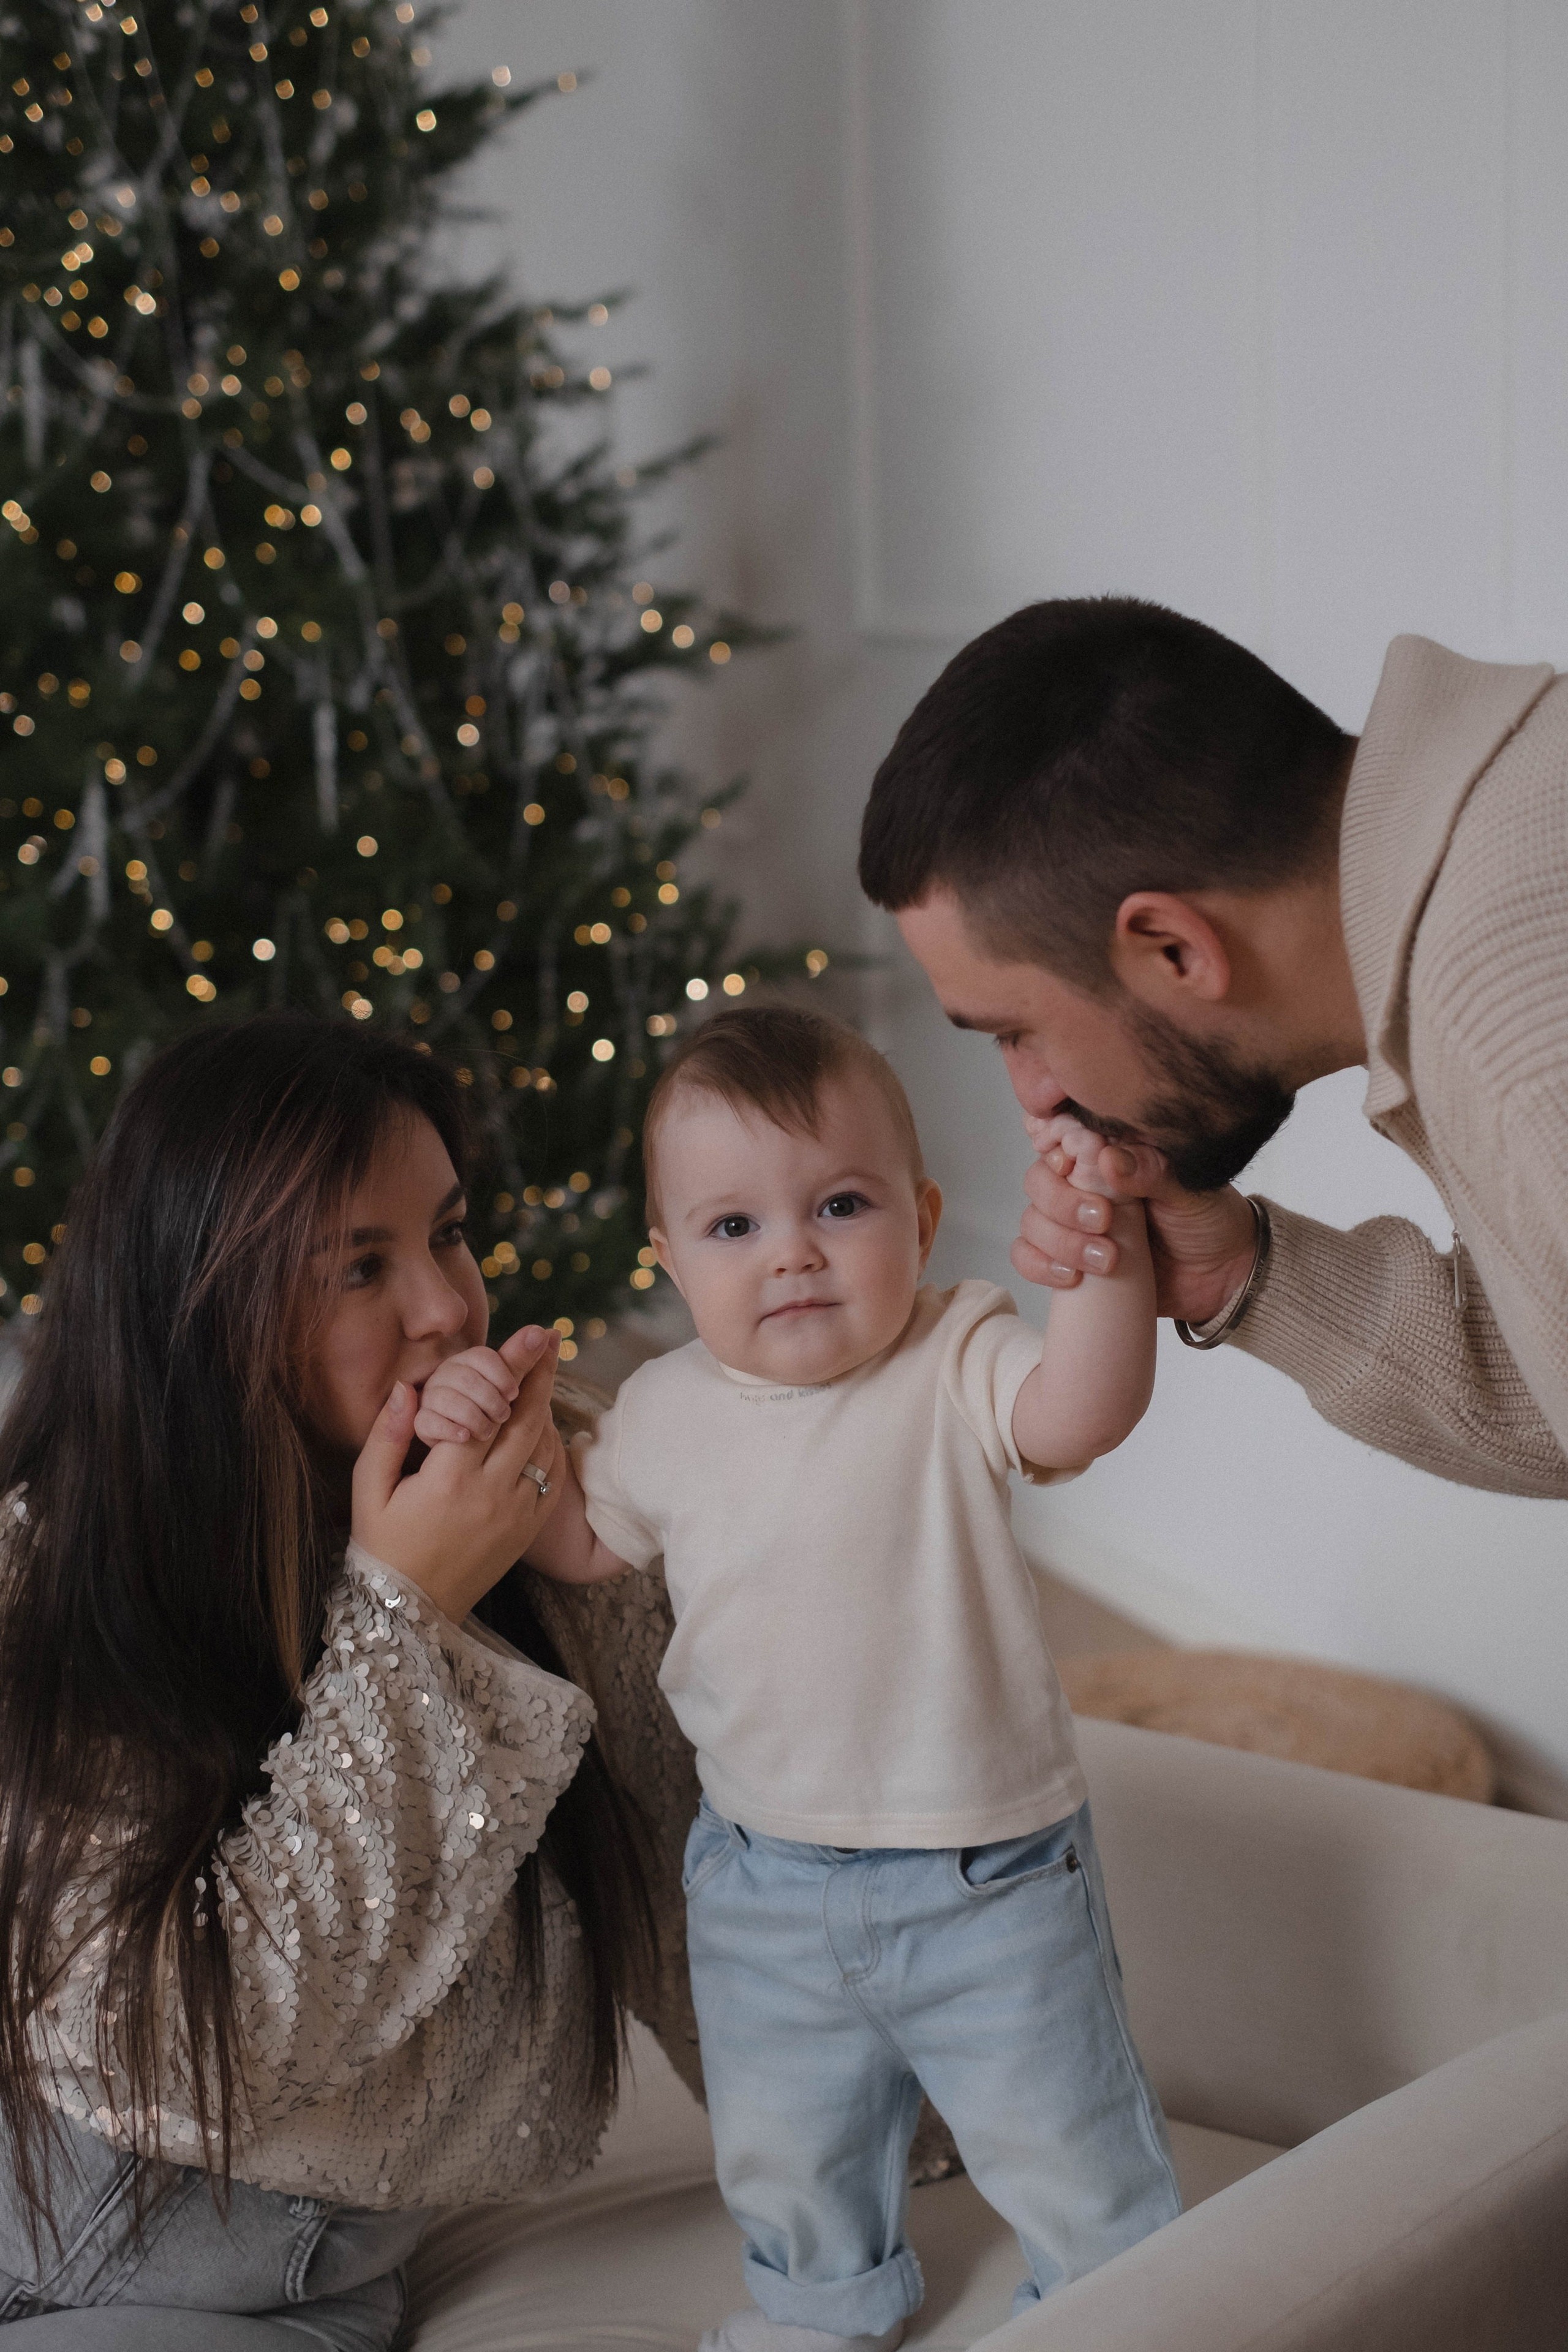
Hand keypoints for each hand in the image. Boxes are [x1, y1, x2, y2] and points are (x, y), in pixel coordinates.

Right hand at [352, 1327, 565, 1621]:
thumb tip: (406, 1386)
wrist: (411, 1613)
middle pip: (527, 1420)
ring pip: (544, 1446)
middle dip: (540, 1373)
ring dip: (545, 1406)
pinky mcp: (529, 1530)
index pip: (487, 1408)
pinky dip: (551, 1444)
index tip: (530, 1335)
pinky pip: (552, 1477)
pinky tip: (539, 1424)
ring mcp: (517, 1514)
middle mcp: (491, 1494)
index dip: (510, 1368)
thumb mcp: (368, 1492)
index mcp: (449, 1480)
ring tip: (544, 1370)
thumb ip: (386, 1437)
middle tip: (550, 1337)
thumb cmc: (382, 1546)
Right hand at [1013, 1120, 1257, 1324]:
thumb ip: (1153, 1171)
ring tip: (1106, 1259)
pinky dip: (1041, 1266)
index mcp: (1110, 1154)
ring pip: (1032, 1221)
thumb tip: (1108, 1160)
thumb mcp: (1190, 1191)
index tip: (1068, 1162)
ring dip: (1060, 1241)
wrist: (1221, 1279)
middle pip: (1038, 1180)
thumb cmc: (1209, 1222)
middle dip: (1062, 1203)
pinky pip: (1028, 1258)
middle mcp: (1084, 1184)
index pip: (1060, 1134)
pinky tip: (1072, 1278)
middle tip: (1102, 1220)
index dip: (1051, 1143)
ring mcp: (1073, 1224)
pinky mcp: (1069, 1261)